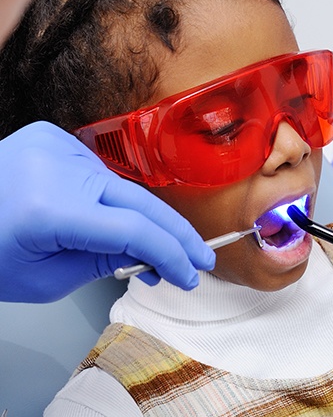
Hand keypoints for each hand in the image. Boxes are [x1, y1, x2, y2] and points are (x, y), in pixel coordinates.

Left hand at [0, 122, 214, 301]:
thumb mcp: (48, 279)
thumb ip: (106, 263)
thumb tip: (151, 255)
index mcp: (50, 208)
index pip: (134, 230)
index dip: (171, 254)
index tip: (190, 277)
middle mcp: (58, 167)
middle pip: (141, 202)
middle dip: (177, 234)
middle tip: (200, 260)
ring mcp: (56, 145)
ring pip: (125, 187)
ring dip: (149, 220)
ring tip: (159, 253)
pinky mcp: (53, 137)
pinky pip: (102, 174)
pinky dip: (119, 200)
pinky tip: (125, 224)